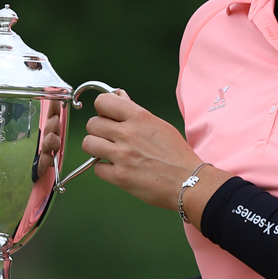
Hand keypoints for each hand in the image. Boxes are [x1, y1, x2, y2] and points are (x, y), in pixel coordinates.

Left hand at [79, 91, 201, 209]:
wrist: (189, 182)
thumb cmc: (177, 155)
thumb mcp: (159, 125)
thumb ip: (136, 112)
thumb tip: (119, 96)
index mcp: (139, 117)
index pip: (103, 102)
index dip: (102, 109)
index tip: (107, 117)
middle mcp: (128, 134)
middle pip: (92, 124)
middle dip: (98, 131)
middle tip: (109, 139)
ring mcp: (122, 156)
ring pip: (88, 144)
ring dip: (95, 149)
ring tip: (108, 153)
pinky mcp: (120, 176)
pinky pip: (96, 168)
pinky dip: (104, 169)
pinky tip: (116, 169)